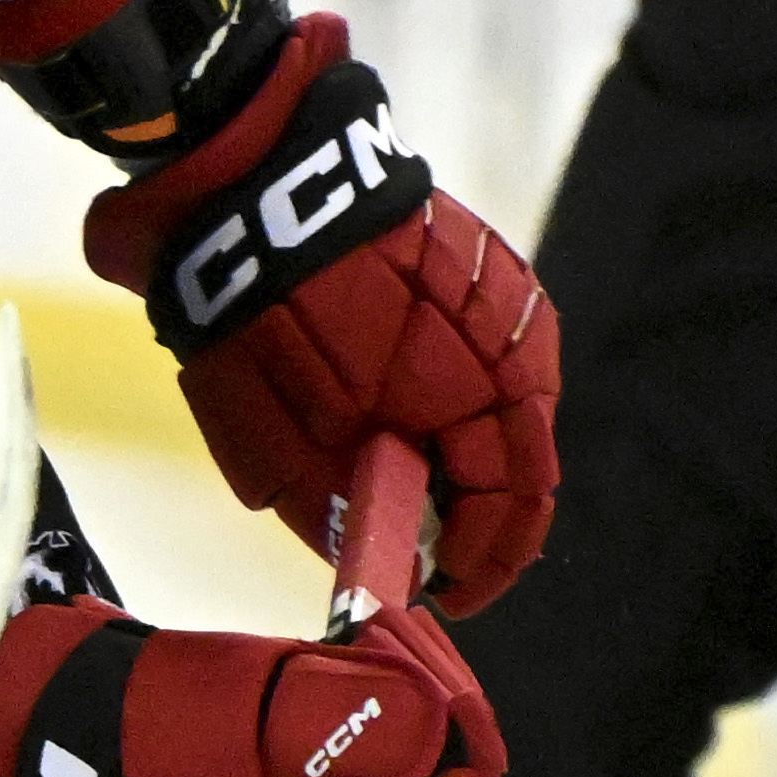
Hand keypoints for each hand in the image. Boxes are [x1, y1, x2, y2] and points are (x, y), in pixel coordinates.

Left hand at [86, 12, 556, 607]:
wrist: (254, 182)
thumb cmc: (262, 320)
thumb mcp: (283, 445)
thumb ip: (348, 513)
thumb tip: (392, 564)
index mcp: (482, 397)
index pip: (511, 509)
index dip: (479, 565)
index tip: (445, 594)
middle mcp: (516, 349)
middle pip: (522, 463)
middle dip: (481, 517)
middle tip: (436, 553)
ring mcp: (507, 300)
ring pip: (510, 409)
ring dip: (473, 454)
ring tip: (419, 485)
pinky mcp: (486, 265)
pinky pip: (491, 355)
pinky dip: (462, 397)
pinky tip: (416, 411)